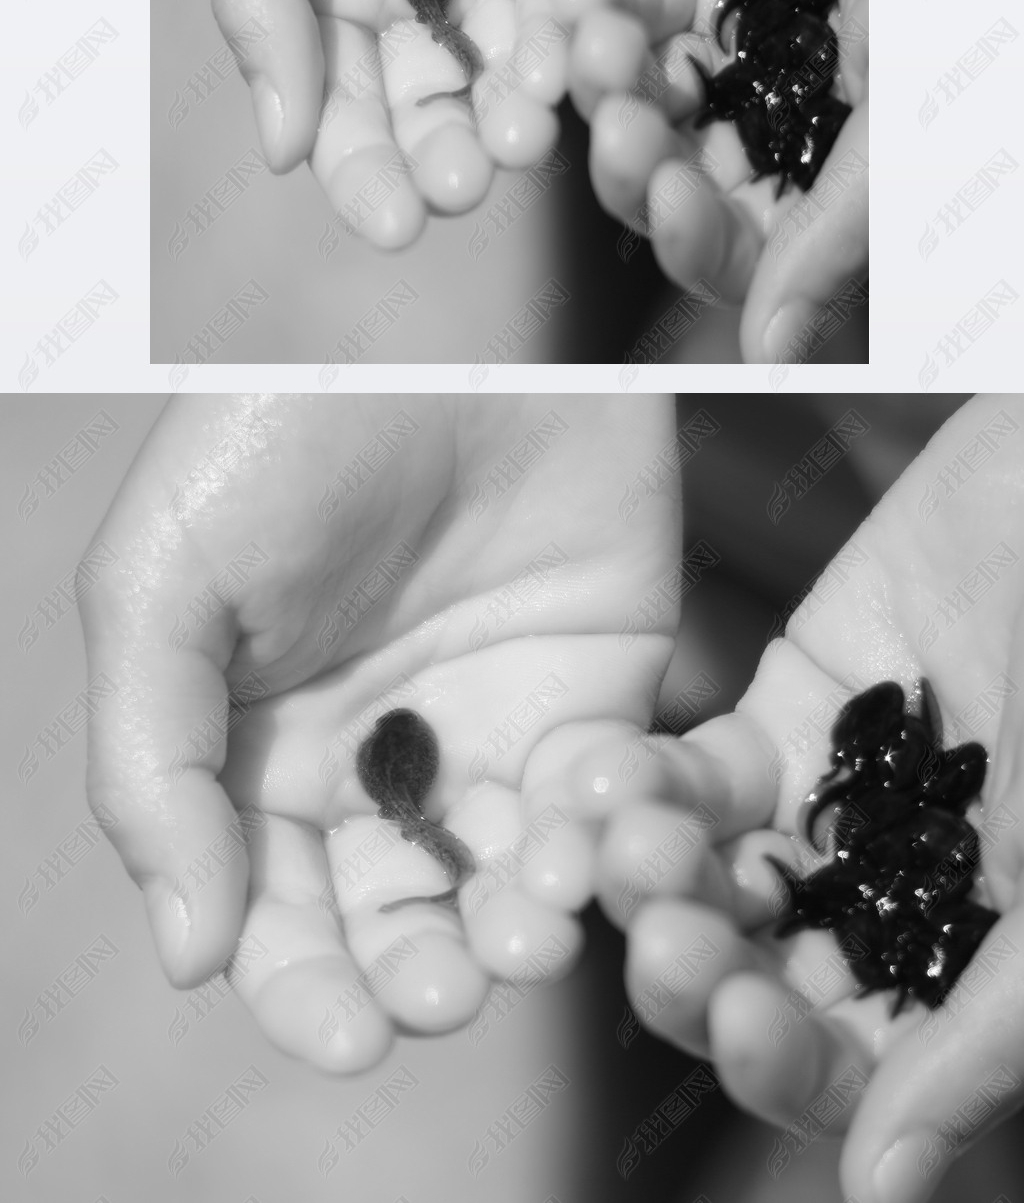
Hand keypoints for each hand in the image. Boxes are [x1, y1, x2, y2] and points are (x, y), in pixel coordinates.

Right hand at [81, 395, 677, 1072]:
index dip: (302, 990)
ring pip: (509, 886)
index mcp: (260, 754)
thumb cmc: (284, 437)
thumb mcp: (165, 582)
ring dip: (522, 927)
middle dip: (421, 976)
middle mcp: (377, 761)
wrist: (449, 323)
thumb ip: (154, 769)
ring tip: (532, 917)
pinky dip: (611, 838)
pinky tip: (597, 821)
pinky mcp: (599, 690)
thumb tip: (188, 953)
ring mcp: (493, 729)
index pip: (274, 916)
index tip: (350, 1035)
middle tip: (448, 982)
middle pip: (397, 923)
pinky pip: (612, 806)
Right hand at [207, 0, 626, 246]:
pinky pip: (577, 14)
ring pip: (508, 78)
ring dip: (515, 116)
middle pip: (426, 113)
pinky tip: (571, 49)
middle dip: (444, 160)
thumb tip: (281, 147)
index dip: (362, 172)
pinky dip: (577, 43)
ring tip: (519, 125)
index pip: (338, 109)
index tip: (392, 220)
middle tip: (463, 181)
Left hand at [552, 0, 866, 361]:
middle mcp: (796, 97)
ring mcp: (746, 19)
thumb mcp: (925, 75)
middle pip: (679, 173)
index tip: (669, 200)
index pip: (754, 239)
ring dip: (608, 78)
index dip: (699, 237)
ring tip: (599, 36)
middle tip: (620, 120)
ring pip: (642, 90)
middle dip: (639, 156)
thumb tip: (773, 352)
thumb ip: (847, 213)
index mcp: (858, 146)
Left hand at [571, 394, 1023, 1200]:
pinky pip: (698, 778)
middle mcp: (900, 904)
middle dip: (699, 968)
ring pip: (715, 885)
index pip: (858, 1062)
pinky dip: (650, 787)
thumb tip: (884, 1182)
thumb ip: (992, 1024)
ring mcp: (837, 811)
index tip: (744, 1020)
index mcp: (977, 956)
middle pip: (762, 980)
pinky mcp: (788, 718)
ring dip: (659, 879)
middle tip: (666, 933)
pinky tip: (615, 779)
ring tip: (630, 844)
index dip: (788, 1060)